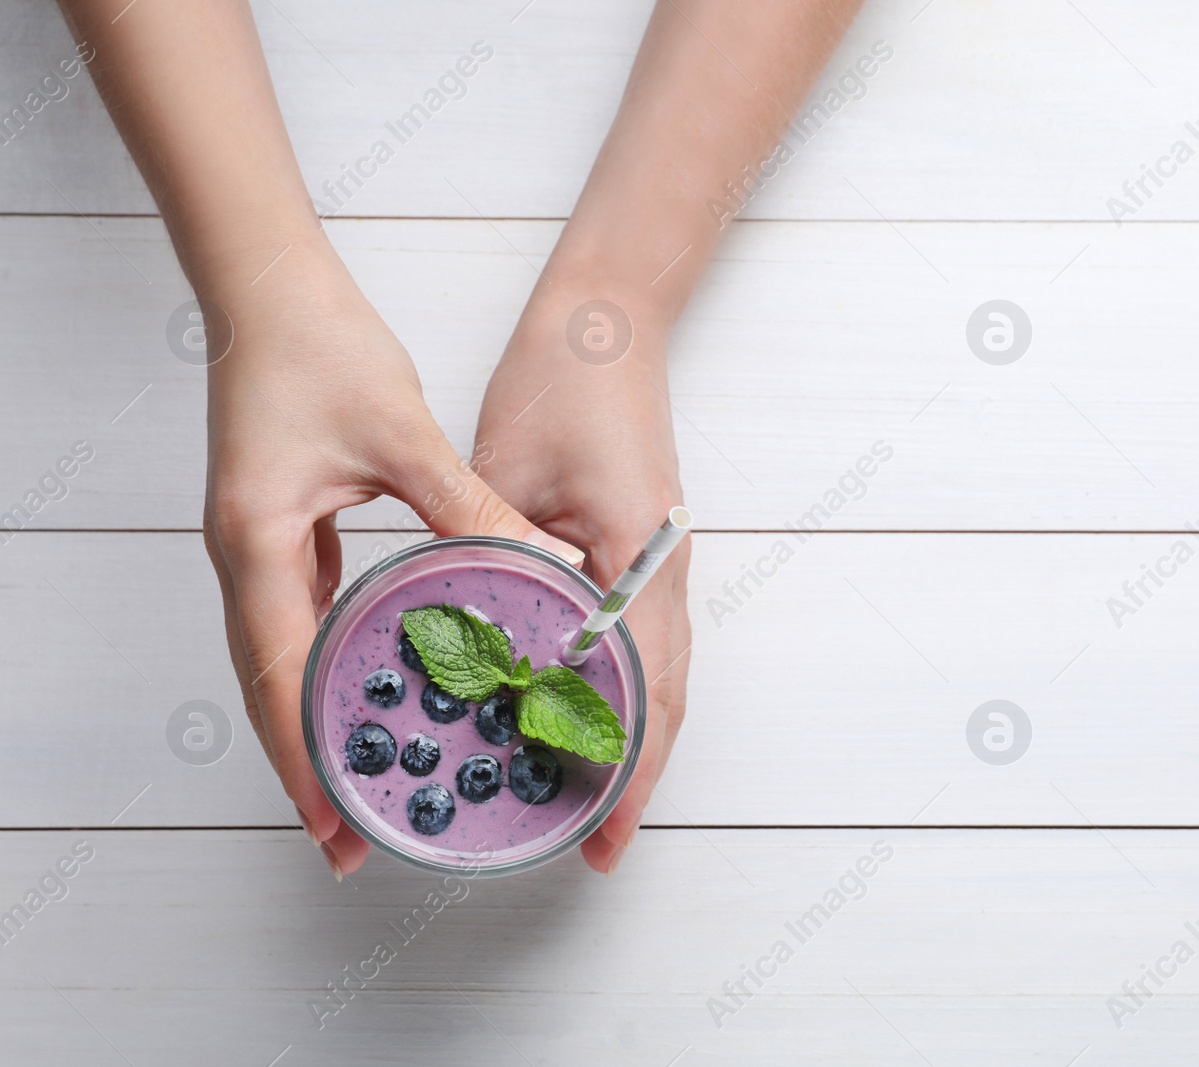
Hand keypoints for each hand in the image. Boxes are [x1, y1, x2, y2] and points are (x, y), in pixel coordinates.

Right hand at [201, 240, 541, 878]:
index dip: (304, 755)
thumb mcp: (399, 433)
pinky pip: (298, 619)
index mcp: (256, 541)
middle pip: (267, 687)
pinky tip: (364, 688)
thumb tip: (529, 565)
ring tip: (356, 782)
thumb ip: (461, 505)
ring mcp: (254, 547)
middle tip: (346, 835)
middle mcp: (242, 557)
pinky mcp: (277, 532)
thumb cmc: (319, 348)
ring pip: (279, 659)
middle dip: (305, 764)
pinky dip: (325, 665)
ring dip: (313, 722)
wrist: (269, 287)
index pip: (277, 675)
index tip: (332, 821)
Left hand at [473, 291, 690, 874]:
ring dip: (633, 737)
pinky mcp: (644, 548)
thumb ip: (494, 555)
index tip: (604, 833)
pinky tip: (581, 710)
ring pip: (661, 673)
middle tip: (596, 842)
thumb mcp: (510, 471)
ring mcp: (662, 560)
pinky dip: (622, 689)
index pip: (645, 687)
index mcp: (639, 556)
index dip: (627, 769)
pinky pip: (643, 639)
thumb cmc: (564, 382)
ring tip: (588, 794)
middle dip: (635, 775)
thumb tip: (465, 638)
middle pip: (667, 696)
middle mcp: (665, 569)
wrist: (609, 319)